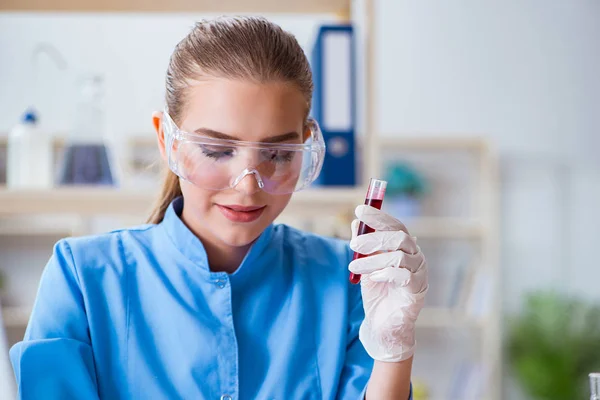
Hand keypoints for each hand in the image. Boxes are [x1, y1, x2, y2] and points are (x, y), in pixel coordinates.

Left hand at [349, 205, 427, 361]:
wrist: (382, 324)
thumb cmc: (377, 292)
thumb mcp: (365, 265)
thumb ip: (362, 245)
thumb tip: (354, 222)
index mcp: (404, 247)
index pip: (395, 225)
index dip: (378, 216)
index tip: (359, 210)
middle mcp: (415, 256)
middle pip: (399, 237)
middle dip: (373, 238)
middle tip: (353, 245)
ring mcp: (419, 273)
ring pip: (399, 256)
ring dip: (373, 260)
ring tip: (354, 267)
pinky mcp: (418, 290)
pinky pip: (404, 276)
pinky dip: (386, 274)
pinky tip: (373, 278)